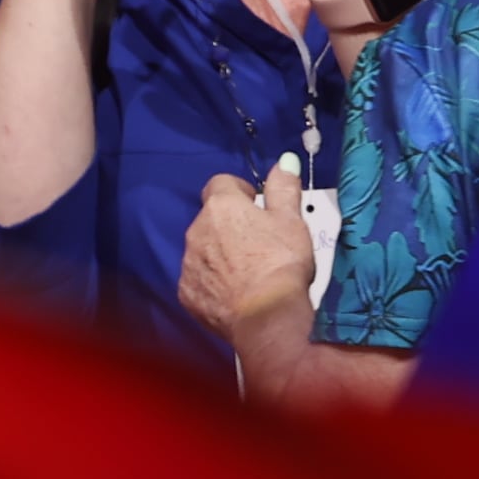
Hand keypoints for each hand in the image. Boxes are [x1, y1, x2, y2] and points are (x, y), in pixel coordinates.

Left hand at [184, 158, 320, 355]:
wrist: (266, 317)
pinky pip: (199, 279)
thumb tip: (284, 161)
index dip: (239, 191)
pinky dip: (213, 282)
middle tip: (257, 242)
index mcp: (221, 206)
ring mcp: (188, 264)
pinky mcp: (187, 293)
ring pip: (202, 249)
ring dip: (219, 253)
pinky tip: (235, 293)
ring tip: (248, 271)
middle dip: (229, 225)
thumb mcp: (291, 220)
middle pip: (210, 218)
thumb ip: (283, 188)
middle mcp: (196, 231)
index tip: (256, 205)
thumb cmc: (282, 262)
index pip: (221, 183)